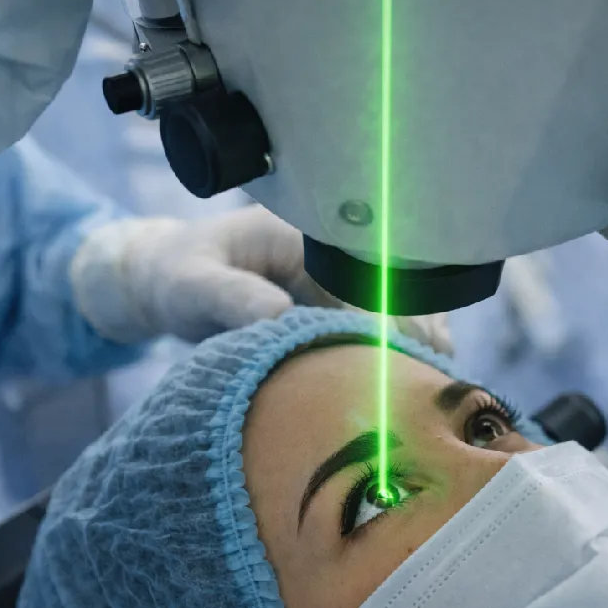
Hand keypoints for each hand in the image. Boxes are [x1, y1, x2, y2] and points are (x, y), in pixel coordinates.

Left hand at [69, 204, 452, 353]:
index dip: (389, 305)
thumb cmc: (178, 277)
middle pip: (389, 285)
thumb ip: (233, 297)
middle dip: (418, 323)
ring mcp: (333, 277)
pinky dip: (394, 344)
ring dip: (413, 335)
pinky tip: (412, 375)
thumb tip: (280, 318)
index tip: (408, 342)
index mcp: (299, 233)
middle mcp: (326, 251)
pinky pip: (376, 320)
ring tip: (436, 375)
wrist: (167, 281)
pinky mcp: (333, 302)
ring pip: (391, 303)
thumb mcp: (194, 284)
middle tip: (439, 366)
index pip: (360, 267)